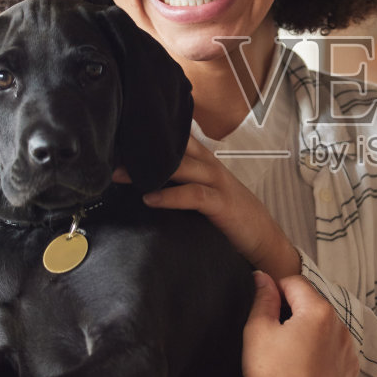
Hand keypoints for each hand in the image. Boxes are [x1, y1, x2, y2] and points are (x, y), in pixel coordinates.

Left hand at [116, 136, 299, 278]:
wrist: (265, 240)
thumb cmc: (233, 219)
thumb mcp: (207, 195)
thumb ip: (183, 185)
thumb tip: (145, 184)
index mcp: (206, 163)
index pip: (178, 140)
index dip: (152, 136)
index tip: (120, 135)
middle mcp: (211, 167)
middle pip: (175, 149)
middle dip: (142, 149)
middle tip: (110, 152)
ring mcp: (218, 184)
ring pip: (182, 167)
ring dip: (149, 170)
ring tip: (121, 174)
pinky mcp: (222, 204)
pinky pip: (193, 195)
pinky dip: (170, 196)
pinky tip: (149, 199)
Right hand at [205, 270, 359, 376]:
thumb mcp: (257, 330)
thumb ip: (263, 298)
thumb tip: (263, 279)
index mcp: (320, 313)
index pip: (296, 283)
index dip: (276, 290)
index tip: (265, 305)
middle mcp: (342, 331)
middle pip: (315, 308)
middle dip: (296, 314)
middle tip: (274, 335)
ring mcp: (349, 357)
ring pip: (327, 333)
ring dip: (311, 336)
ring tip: (288, 358)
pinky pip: (336, 359)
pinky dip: (322, 359)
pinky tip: (301, 374)